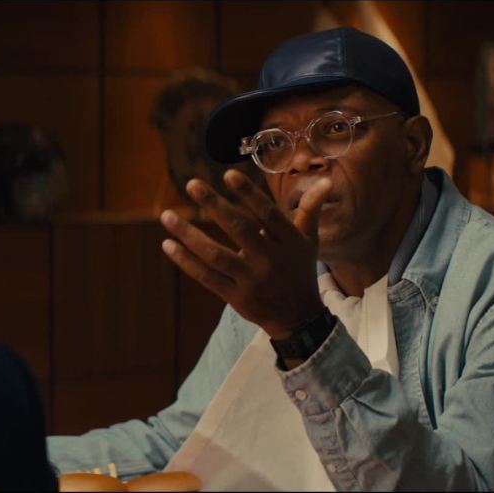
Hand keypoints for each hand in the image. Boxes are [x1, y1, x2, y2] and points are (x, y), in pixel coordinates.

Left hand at [159, 169, 333, 339]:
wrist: (298, 317)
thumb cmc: (299, 271)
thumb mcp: (308, 241)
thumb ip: (309, 210)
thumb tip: (326, 180)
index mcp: (288, 242)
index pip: (267, 214)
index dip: (249, 194)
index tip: (228, 175)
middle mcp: (270, 259)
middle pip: (238, 229)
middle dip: (214, 205)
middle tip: (192, 183)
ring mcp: (251, 280)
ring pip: (215, 255)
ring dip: (188, 235)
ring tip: (167, 216)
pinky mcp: (235, 296)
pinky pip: (206, 277)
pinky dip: (186, 261)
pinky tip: (168, 245)